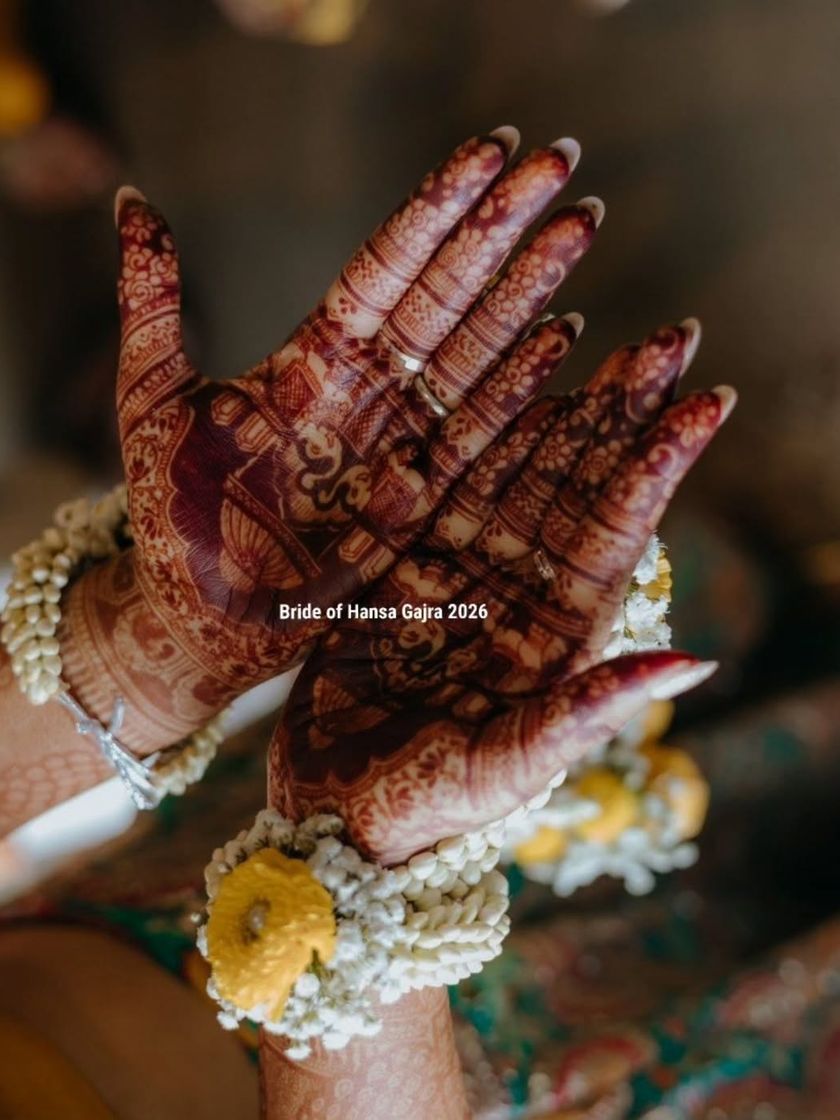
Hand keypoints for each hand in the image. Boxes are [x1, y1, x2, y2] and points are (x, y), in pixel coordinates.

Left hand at [110, 129, 599, 708]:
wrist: (196, 616)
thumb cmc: (170, 517)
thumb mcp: (152, 402)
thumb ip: (153, 306)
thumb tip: (135, 202)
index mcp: (312, 360)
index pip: (385, 266)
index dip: (437, 207)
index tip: (491, 148)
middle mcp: (367, 392)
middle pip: (445, 295)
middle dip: (503, 229)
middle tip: (563, 163)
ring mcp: (398, 443)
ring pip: (474, 353)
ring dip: (530, 290)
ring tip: (579, 225)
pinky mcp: (419, 501)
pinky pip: (476, 436)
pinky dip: (520, 388)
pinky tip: (563, 335)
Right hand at [268, 323, 734, 863]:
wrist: (336, 809)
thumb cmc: (428, 807)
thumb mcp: (510, 764)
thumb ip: (588, 712)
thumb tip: (695, 664)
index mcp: (559, 635)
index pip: (617, 535)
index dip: (659, 467)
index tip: (706, 402)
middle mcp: (520, 591)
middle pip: (577, 486)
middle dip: (624, 414)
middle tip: (668, 338)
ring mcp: (463, 569)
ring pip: (514, 470)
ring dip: (555, 403)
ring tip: (594, 329)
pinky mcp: (405, 561)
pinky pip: (439, 482)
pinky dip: (464, 429)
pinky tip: (490, 378)